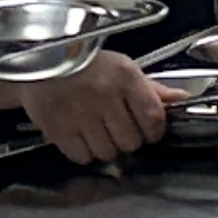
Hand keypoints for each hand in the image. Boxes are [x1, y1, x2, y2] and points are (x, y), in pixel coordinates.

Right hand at [14, 50, 166, 167]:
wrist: (37, 60)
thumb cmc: (84, 63)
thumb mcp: (121, 67)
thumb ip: (152, 88)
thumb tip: (181, 99)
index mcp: (125, 77)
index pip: (153, 118)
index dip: (153, 131)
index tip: (147, 131)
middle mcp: (104, 95)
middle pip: (130, 141)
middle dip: (125, 138)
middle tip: (115, 126)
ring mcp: (80, 113)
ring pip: (107, 152)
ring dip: (104, 146)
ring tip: (94, 128)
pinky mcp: (58, 127)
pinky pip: (82, 157)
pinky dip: (83, 151)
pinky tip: (79, 135)